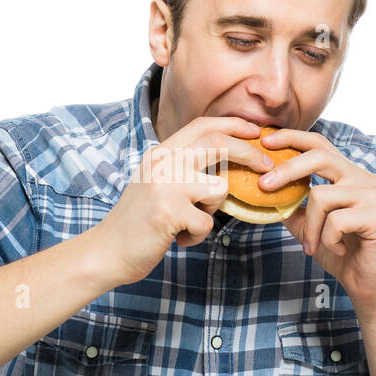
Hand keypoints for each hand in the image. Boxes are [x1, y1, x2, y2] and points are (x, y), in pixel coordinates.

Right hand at [96, 116, 276, 285]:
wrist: (107, 250)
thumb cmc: (138, 220)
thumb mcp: (156, 182)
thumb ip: (183, 167)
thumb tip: (227, 162)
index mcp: (160, 152)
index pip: (203, 125)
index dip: (234, 125)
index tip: (256, 132)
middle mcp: (163, 163)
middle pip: (218, 144)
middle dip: (250, 154)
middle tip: (268, 166)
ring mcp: (165, 186)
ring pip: (219, 188)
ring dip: (211, 211)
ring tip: (188, 221)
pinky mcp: (169, 213)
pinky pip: (207, 223)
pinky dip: (196, 236)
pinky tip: (176, 239)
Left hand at [258, 127, 375, 309]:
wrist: (366, 283)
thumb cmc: (339, 251)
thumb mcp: (308, 224)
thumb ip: (292, 205)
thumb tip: (261, 188)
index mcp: (348, 175)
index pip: (320, 144)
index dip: (293, 137)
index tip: (266, 140)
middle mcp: (363, 179)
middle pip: (320, 157)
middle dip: (287, 170)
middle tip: (263, 186)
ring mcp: (373, 196)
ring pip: (322, 195)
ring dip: (310, 227)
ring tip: (313, 245)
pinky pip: (336, 221)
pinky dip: (328, 239)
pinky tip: (339, 249)